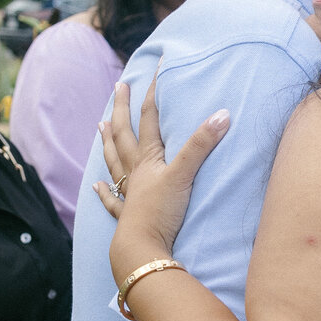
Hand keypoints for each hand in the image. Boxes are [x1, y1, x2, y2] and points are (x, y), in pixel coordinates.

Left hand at [95, 77, 230, 284]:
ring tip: (99, 126)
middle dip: (121, 109)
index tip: (155, 72)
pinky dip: (104, 192)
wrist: (143, 248)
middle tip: (119, 87)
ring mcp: (128, 193)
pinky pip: (112, 200)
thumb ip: (202, 145)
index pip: (150, 119)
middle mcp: (134, 172)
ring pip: (114, 161)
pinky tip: (97, 187)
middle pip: (124, 134)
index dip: (153, 95)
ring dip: (108, 142)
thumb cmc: (161, 211)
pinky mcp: (128, 216)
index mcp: (148, 159)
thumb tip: (223, 114)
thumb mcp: (185, 174)